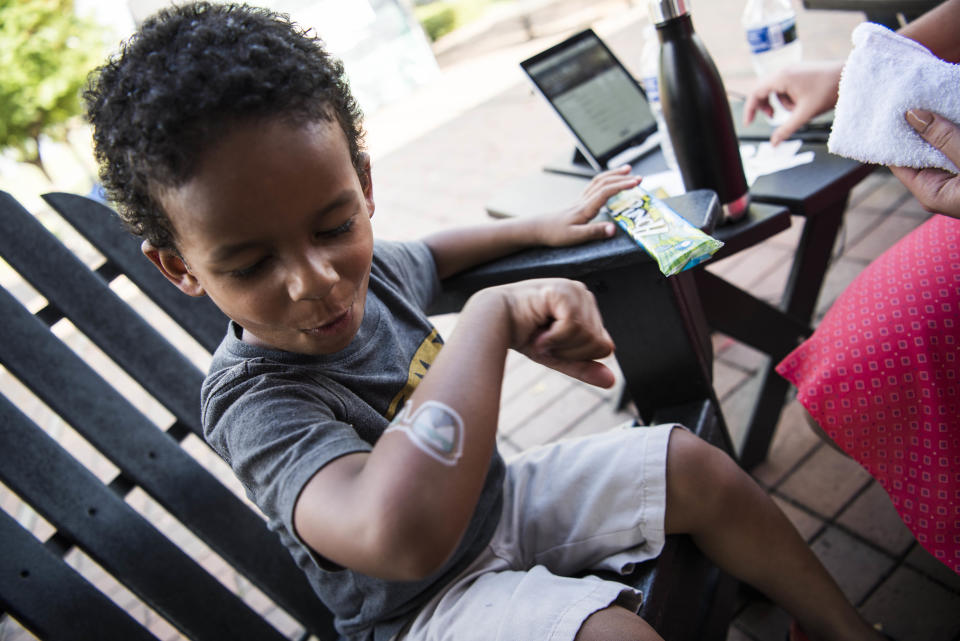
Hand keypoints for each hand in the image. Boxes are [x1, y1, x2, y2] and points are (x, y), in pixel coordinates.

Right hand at [496, 278, 615, 387]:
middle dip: (568, 351)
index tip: (552, 346)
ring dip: (559, 345)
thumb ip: (584, 366)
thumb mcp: (558, 355)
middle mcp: (584, 294)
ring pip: (588, 336)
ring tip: (540, 334)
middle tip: (544, 340)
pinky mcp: (563, 290)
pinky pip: (574, 327)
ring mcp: (575, 290)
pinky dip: (554, 337)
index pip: (604, 346)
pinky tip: (537, 330)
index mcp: (586, 306)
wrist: (491, 322)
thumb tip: (612, 381)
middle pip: (599, 343)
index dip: (576, 355)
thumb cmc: (522, 334)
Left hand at [533, 165, 640, 246]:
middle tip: (638, 177)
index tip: (636, 182)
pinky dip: (606, 181)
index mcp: (585, 208)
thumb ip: (594, 232)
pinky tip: (611, 183)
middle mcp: (583, 200)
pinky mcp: (578, 203)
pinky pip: (594, 187)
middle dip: (622, 177)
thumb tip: (613, 229)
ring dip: (614, 175)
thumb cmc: (555, 234)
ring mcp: (580, 200)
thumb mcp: (575, 237)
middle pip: (604, 182)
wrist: (537, 229)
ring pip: (599, 182)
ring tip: (627, 171)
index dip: (622, 186)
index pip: (606, 191)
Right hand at [743, 61, 842, 145]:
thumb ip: (786, 130)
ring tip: (796, 110)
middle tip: (772, 118)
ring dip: (781, 102)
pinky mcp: (799, 72)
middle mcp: (784, 70)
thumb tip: (773, 144)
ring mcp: (792, 69)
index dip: (750, 110)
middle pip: (763, 90)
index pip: (756, 93)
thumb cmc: (828, 92)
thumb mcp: (804, 114)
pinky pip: (785, 86)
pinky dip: (788, 97)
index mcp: (782, 78)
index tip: (749, 123)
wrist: (849, 77)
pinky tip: (801, 102)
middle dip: (765, 106)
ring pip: (775, 89)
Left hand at [890, 109, 959, 218]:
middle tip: (905, 99)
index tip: (885, 112)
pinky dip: (951, 133)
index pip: (898, 162)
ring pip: (938, 149)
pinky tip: (947, 112)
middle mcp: (939, 188)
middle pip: (918, 153)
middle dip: (914, 127)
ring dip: (936, 128)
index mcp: (930, 193)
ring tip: (925, 99)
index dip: (892, 137)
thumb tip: (912, 115)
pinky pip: (953, 149)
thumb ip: (944, 139)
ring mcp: (955, 180)